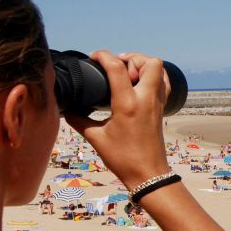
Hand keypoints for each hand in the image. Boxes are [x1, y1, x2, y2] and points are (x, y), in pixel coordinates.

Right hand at [64, 51, 169, 187]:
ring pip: (160, 70)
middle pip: (150, 62)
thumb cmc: (123, 158)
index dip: (103, 56)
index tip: (93, 57)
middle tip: (117, 67)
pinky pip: (163, 83)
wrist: (148, 175)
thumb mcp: (96, 138)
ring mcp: (157, 103)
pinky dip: (154, 77)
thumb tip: (67, 109)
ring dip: (144, 66)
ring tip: (128, 75)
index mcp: (127, 104)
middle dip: (132, 58)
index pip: (117, 67)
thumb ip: (79, 120)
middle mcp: (146, 99)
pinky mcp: (162, 109)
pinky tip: (139, 85)